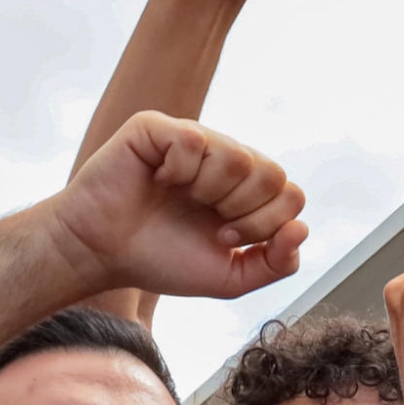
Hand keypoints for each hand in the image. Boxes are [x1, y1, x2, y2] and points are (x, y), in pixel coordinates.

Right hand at [51, 111, 307, 300]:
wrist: (101, 254)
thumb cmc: (161, 259)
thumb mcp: (229, 277)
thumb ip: (276, 263)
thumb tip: (302, 229)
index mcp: (246, 189)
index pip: (291, 194)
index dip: (266, 224)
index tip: (226, 239)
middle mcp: (224, 158)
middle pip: (273, 174)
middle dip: (245, 212)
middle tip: (210, 225)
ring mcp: (193, 139)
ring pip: (238, 157)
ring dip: (210, 193)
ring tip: (182, 200)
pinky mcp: (157, 127)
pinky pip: (193, 140)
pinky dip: (179, 171)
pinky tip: (158, 180)